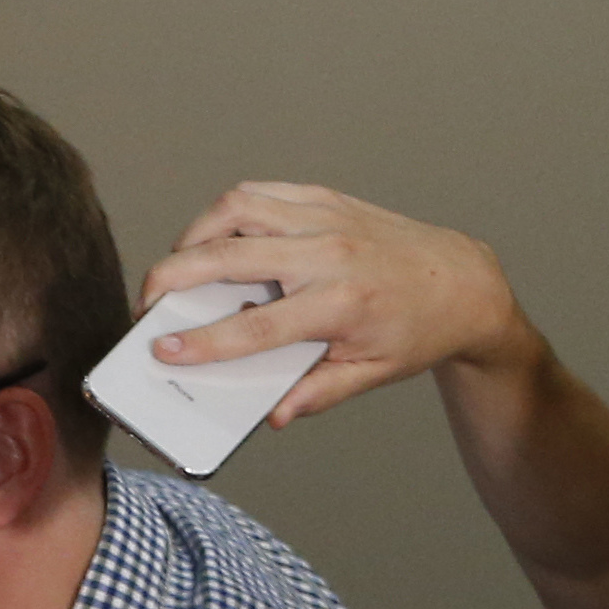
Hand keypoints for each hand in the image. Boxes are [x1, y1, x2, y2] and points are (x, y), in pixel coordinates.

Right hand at [136, 182, 531, 429]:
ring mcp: (326, 218)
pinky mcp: (326, 199)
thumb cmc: (415, 331)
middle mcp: (330, 252)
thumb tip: (272, 415)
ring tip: (177, 264)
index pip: (255, 326)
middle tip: (147, 303)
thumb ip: (317, 394)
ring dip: (195, 233)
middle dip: (174, 277)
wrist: (461, 282)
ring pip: (240, 208)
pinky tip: (213, 238)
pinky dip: (226, 212)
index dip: (202, 341)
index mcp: (341, 304)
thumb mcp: (370, 375)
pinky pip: (262, 193)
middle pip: (231, 255)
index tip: (162, 351)